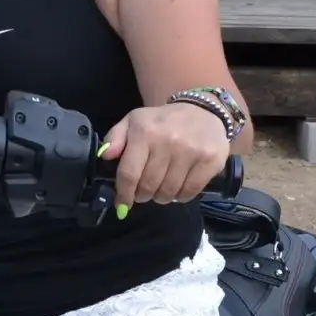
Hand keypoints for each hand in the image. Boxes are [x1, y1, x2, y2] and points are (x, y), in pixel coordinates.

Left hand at [100, 102, 229, 215]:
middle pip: (149, 186)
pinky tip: (178, 189)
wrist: (202, 110)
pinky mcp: (210, 161)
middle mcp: (168, 142)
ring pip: (168, 192)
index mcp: (145, 132)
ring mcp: (191, 152)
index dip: (124, 194)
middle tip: (144, 192)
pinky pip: (190, 192)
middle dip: (142, 195)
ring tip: (160, 189)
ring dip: (161, 197)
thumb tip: (105, 156)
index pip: (129, 173)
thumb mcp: (134, 121)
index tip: (122, 205)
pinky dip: (180, 196)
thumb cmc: (162, 121)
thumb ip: (115, 138)